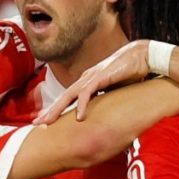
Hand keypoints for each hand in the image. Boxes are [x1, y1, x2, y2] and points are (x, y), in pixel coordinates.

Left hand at [33, 40, 151, 124]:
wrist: (142, 55)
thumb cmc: (130, 72)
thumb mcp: (113, 90)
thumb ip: (106, 100)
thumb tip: (103, 116)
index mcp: (87, 82)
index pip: (68, 98)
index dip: (56, 110)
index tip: (46, 121)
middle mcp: (86, 79)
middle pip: (64, 97)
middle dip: (50, 111)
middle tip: (37, 123)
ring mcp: (92, 77)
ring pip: (70, 96)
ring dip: (58, 109)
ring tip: (48, 122)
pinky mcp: (101, 77)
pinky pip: (88, 93)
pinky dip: (82, 105)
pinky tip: (79, 117)